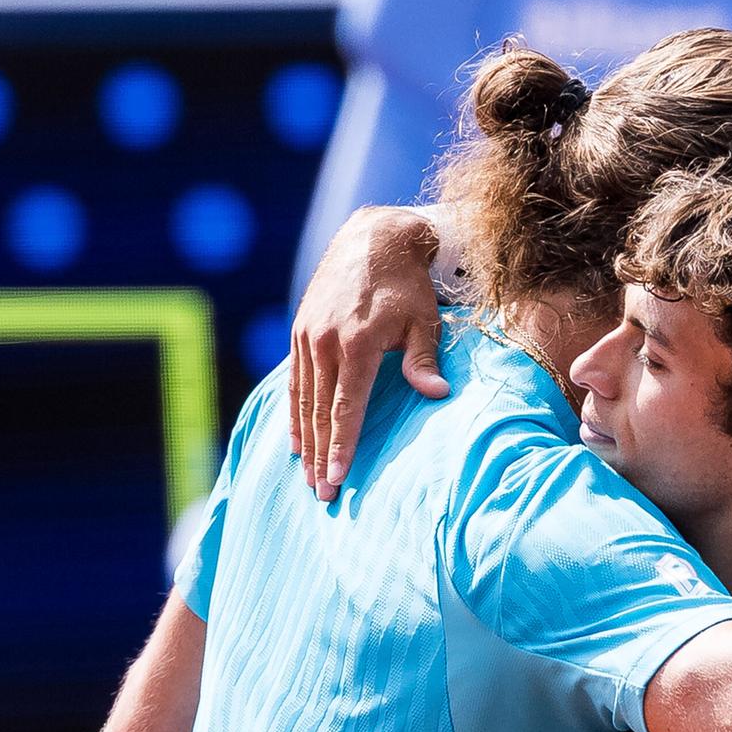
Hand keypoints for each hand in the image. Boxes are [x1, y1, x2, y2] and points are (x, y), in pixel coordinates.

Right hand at [289, 206, 448, 501]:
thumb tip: (436, 394)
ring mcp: (308, 336)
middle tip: (322, 494)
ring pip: (303, 400)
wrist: (374, 237)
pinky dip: (294, 413)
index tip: (338, 479)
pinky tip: (297, 442)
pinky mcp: (301, 331)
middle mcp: (325, 341)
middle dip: (321, 457)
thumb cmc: (408, 285)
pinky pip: (294, 381)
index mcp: (357, 343)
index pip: (346, 407)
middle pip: (320, 412)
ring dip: (306, 441)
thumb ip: (424, 360)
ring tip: (308, 477)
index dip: (342, 447)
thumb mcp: (424, 320)